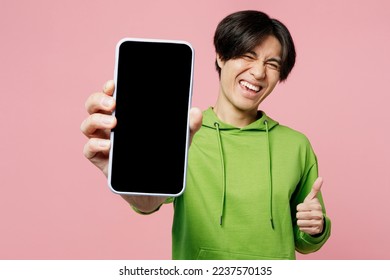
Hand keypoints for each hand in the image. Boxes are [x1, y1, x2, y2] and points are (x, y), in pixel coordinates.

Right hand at [80, 80, 202, 176]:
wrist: (157, 188)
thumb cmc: (162, 158)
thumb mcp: (178, 141)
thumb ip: (188, 127)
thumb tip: (196, 112)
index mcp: (126, 117)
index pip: (111, 96)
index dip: (108, 88)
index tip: (113, 84)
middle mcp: (111, 127)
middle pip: (93, 107)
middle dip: (98, 100)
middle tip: (113, 104)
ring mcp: (104, 144)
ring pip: (87, 126)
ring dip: (96, 120)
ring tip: (113, 123)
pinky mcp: (102, 161)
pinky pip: (88, 150)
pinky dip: (95, 145)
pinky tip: (109, 146)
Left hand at [296, 177, 323, 234]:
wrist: (317, 221)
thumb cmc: (311, 207)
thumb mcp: (311, 198)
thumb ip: (315, 188)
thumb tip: (321, 177)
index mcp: (317, 206)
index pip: (299, 207)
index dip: (299, 208)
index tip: (304, 208)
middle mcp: (319, 215)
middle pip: (299, 215)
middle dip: (299, 215)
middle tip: (304, 214)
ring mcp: (318, 223)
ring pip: (300, 222)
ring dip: (300, 221)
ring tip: (305, 219)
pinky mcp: (315, 231)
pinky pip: (302, 229)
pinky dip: (302, 228)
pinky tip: (307, 225)